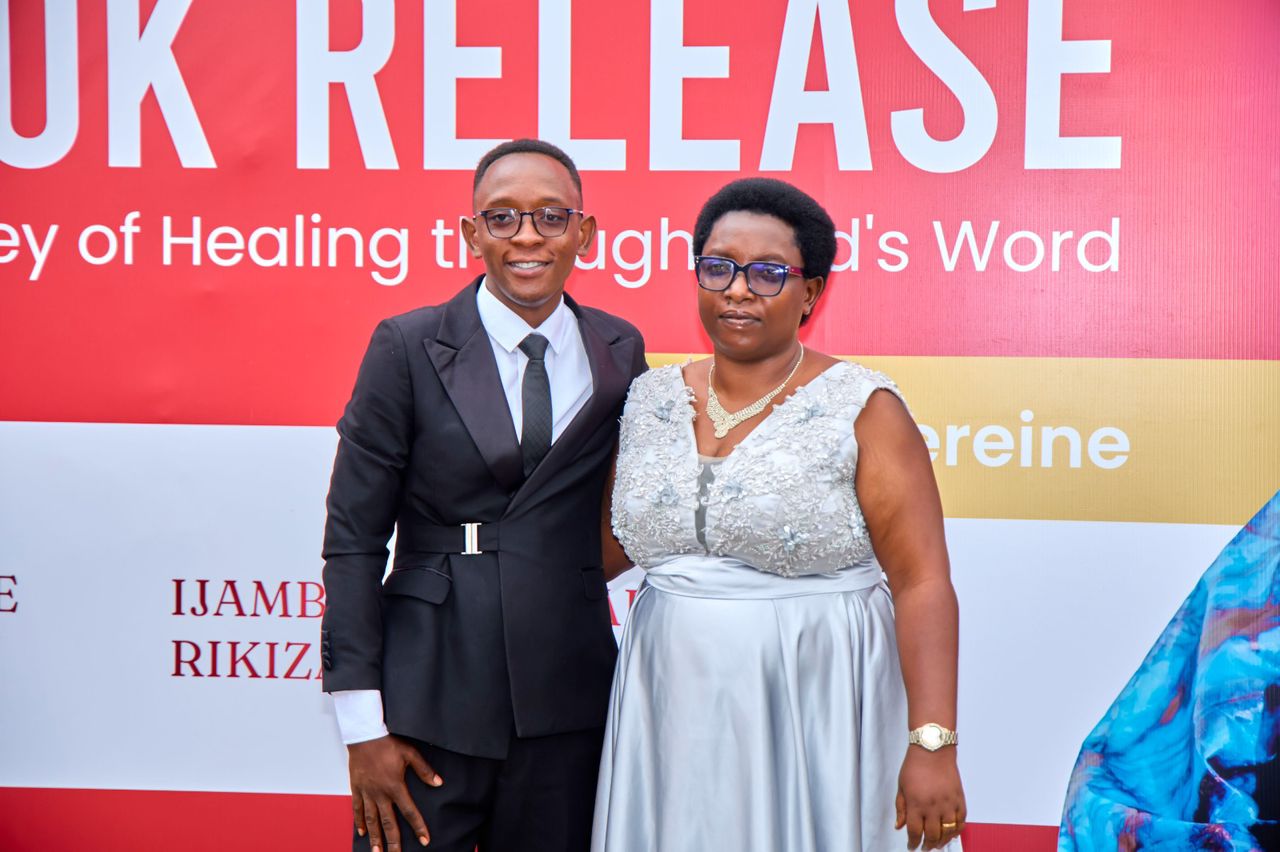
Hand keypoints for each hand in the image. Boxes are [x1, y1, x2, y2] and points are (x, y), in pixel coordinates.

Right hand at [348, 735, 441, 851]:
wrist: (364, 735)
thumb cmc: (387, 743)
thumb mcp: (410, 753)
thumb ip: (424, 770)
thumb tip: (439, 783)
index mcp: (395, 786)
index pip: (409, 811)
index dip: (418, 827)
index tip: (425, 840)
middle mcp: (380, 793)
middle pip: (388, 822)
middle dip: (393, 842)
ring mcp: (367, 792)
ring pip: (371, 820)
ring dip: (375, 837)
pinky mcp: (357, 788)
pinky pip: (357, 808)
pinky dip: (359, 821)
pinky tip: (362, 832)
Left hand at [895, 746, 965, 849]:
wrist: (933, 750)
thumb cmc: (915, 766)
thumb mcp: (901, 787)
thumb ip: (901, 808)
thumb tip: (899, 826)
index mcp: (916, 804)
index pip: (915, 832)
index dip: (913, 843)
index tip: (912, 846)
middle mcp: (933, 806)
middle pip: (932, 835)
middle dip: (928, 845)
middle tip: (925, 847)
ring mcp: (948, 803)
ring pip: (948, 832)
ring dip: (942, 841)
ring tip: (937, 844)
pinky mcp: (959, 799)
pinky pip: (961, 821)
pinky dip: (957, 830)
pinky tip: (951, 833)